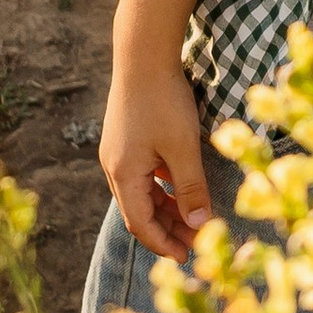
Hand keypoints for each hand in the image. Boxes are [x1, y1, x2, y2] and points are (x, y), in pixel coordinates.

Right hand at [99, 48, 213, 262]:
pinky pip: (143, 175)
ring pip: (142, 193)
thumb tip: (199, 225)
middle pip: (139, 211)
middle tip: (198, 242)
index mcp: (123, 174)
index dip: (163, 244)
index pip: (140, 224)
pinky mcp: (126, 139)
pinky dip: (162, 188)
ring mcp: (118, 152)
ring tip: (195, 219)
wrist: (143, 54)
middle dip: (168, 230)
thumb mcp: (183, 147)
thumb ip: (190, 188)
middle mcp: (114, 166)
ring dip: (167, 209)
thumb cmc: (163, 100)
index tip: (187, 258)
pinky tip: (182, 188)